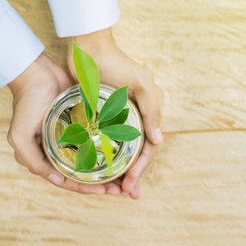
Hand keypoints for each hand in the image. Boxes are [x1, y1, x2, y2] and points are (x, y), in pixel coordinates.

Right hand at [7, 54, 118, 194]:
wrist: (37, 73)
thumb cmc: (26, 105)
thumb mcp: (21, 136)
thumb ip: (33, 161)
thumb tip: (58, 181)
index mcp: (44, 157)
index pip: (67, 180)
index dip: (86, 188)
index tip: (105, 191)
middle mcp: (58, 151)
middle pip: (83, 173)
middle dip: (101, 183)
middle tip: (121, 188)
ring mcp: (71, 138)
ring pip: (92, 159)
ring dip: (107, 170)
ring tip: (126, 176)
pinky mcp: (81, 124)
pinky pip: (96, 140)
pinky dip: (107, 149)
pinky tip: (121, 154)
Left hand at [67, 29, 163, 198]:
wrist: (87, 51)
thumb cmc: (115, 64)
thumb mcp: (140, 83)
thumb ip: (151, 110)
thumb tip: (158, 141)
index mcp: (148, 111)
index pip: (149, 146)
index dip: (142, 167)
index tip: (131, 183)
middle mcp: (135, 118)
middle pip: (137, 152)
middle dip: (134, 175)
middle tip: (127, 193)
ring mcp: (118, 119)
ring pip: (123, 151)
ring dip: (121, 170)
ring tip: (117, 190)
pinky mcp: (101, 118)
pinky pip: (107, 142)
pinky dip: (108, 157)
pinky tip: (104, 170)